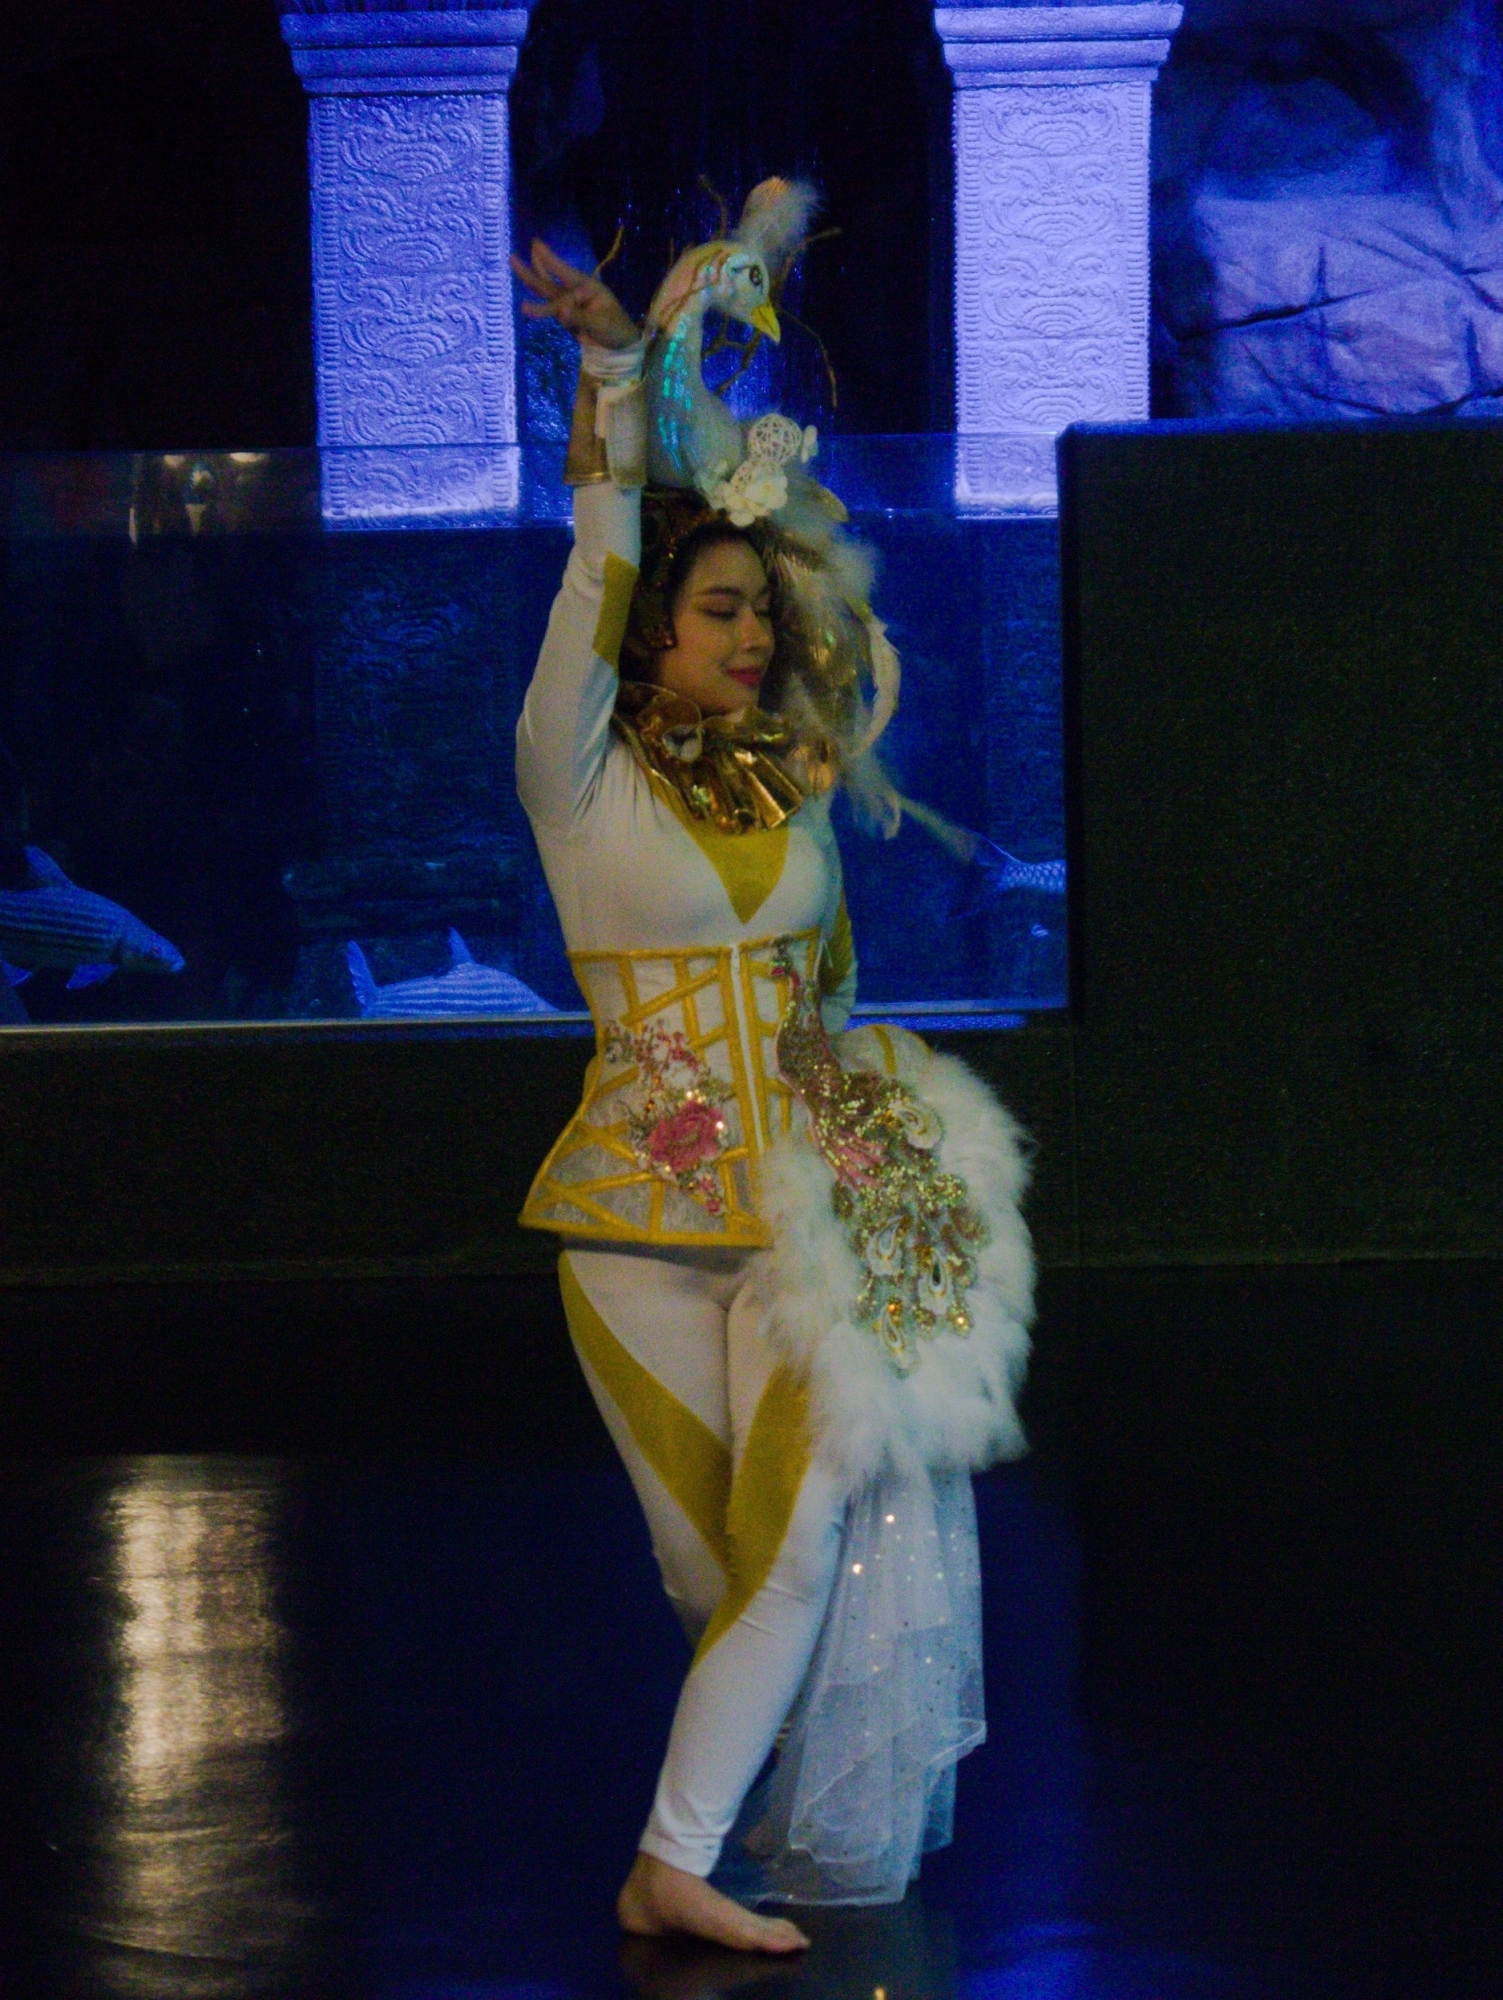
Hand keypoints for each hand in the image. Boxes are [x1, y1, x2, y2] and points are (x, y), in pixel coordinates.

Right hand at [510, 239, 640, 350]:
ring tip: (513, 285)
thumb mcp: (601, 323)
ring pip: (546, 295)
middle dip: (531, 270)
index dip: (549, 260)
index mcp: (586, 287)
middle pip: (549, 281)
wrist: (619, 344)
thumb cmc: (616, 327)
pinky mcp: (565, 317)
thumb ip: (579, 317)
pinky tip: (527, 306)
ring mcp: (568, 304)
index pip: (564, 272)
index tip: (535, 244)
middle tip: (512, 257)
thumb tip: (560, 312)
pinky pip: (550, 310)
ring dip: (531, 288)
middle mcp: (574, 292)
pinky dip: (539, 308)